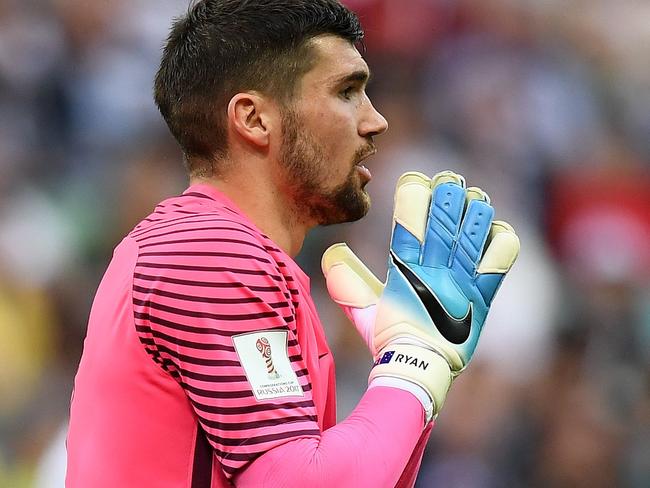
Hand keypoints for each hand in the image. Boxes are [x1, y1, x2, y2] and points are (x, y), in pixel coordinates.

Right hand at [322, 171, 518, 414]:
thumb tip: (331, 251)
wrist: (420, 368)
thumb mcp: (363, 311)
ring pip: (474, 231)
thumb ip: (347, 282)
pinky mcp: (483, 294)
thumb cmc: (389, 338)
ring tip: (472, 199)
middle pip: (445, 220)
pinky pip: (500, 258)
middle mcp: (435, 272)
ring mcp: (462, 282)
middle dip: (448, 195)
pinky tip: (493, 231)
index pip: (410, 222)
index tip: (417, 180)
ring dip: (474, 211)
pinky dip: (500, 239)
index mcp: (405, 271)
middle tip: (449, 181)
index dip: (414, 194)